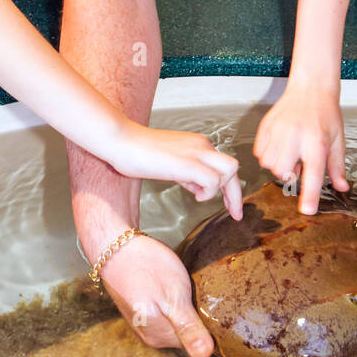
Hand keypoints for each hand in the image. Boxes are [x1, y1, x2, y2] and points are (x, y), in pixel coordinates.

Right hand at [100, 232, 213, 356]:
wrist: (115, 246)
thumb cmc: (146, 267)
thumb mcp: (174, 296)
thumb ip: (188, 327)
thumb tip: (204, 355)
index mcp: (159, 337)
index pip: (195, 340)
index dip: (204, 320)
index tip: (203, 300)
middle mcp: (149, 335)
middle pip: (184, 332)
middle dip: (192, 313)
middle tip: (191, 289)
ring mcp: (142, 323)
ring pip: (174, 321)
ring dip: (181, 305)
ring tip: (180, 285)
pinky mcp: (139, 310)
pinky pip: (164, 311)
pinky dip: (170, 299)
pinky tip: (169, 285)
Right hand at [115, 127, 242, 218]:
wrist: (121, 141)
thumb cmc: (138, 154)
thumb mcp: (170, 164)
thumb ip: (187, 174)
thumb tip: (198, 188)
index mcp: (198, 145)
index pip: (224, 165)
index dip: (231, 188)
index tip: (230, 207)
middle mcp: (202, 145)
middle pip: (233, 168)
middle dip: (236, 194)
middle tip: (235, 215)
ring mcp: (196, 152)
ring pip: (230, 170)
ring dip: (221, 189)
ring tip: (200, 197)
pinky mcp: (188, 163)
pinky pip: (213, 180)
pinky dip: (208, 192)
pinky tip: (194, 196)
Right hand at [254, 81, 348, 214]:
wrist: (310, 89)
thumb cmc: (325, 115)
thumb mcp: (337, 141)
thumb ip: (337, 167)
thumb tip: (342, 188)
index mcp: (317, 142)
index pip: (313, 174)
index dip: (309, 195)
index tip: (306, 211)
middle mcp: (295, 136)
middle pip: (283, 172)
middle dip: (289, 173)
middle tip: (300, 159)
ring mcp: (278, 130)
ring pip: (268, 164)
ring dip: (277, 164)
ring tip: (289, 150)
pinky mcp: (265, 126)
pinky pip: (258, 153)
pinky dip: (267, 154)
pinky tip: (279, 144)